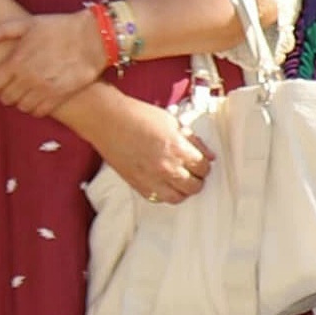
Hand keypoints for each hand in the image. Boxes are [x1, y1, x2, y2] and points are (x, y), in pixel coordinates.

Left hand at [0, 5, 114, 115]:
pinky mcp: (59, 97)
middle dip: (7, 92)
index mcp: (16, 61)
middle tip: (14, 84)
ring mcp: (43, 90)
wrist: (94, 38)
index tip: (1, 77)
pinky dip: (36, 108)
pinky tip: (40, 97)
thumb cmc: (61, 28)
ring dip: (21, 100)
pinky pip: (39, 112)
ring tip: (28, 91)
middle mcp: (27, 79)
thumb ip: (1, 31)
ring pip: (21, 107)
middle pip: (5, 98)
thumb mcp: (29, 23)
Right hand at [87, 91, 210, 206]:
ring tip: (181, 181)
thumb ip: (193, 140)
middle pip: (194, 186)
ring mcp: (151, 178)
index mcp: (178, 149)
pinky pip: (157, 198)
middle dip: (197, 179)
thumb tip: (208, 154)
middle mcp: (166, 167)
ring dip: (182, 190)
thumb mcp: (173, 122)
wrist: (108, 120)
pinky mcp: (136, 184)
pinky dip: (164, 194)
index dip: (204, 165)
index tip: (201, 162)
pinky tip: (164, 184)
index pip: (203, 168)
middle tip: (194, 172)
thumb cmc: (137, 116)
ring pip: (177, 197)